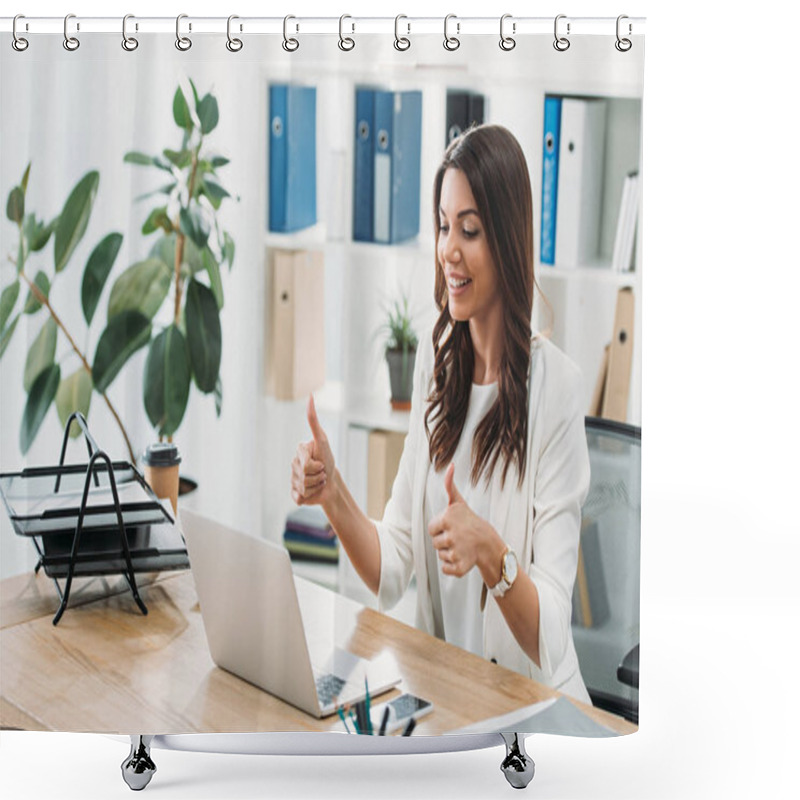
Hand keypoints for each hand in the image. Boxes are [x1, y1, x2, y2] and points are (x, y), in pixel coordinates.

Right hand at [291, 395, 335, 505]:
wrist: (332, 483)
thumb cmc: (328, 460)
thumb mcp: (322, 440)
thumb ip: (313, 420)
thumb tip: (310, 397)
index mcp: (298, 451)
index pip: (305, 463)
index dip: (317, 465)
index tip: (321, 461)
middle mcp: (293, 464)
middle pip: (304, 475)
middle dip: (318, 476)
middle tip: (322, 472)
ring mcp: (292, 479)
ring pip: (302, 487)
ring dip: (316, 486)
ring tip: (319, 481)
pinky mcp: (294, 493)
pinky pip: (297, 498)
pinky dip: (308, 497)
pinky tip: (311, 492)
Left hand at [428, 463, 499, 577]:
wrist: (489, 543)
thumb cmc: (470, 521)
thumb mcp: (459, 503)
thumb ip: (450, 486)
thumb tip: (450, 465)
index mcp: (447, 519)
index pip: (431, 528)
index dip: (440, 528)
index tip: (452, 526)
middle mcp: (451, 535)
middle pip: (435, 542)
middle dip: (444, 541)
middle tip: (458, 536)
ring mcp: (456, 551)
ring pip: (440, 555)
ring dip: (449, 553)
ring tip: (461, 546)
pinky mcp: (459, 567)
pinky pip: (446, 569)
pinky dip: (452, 567)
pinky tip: (462, 558)